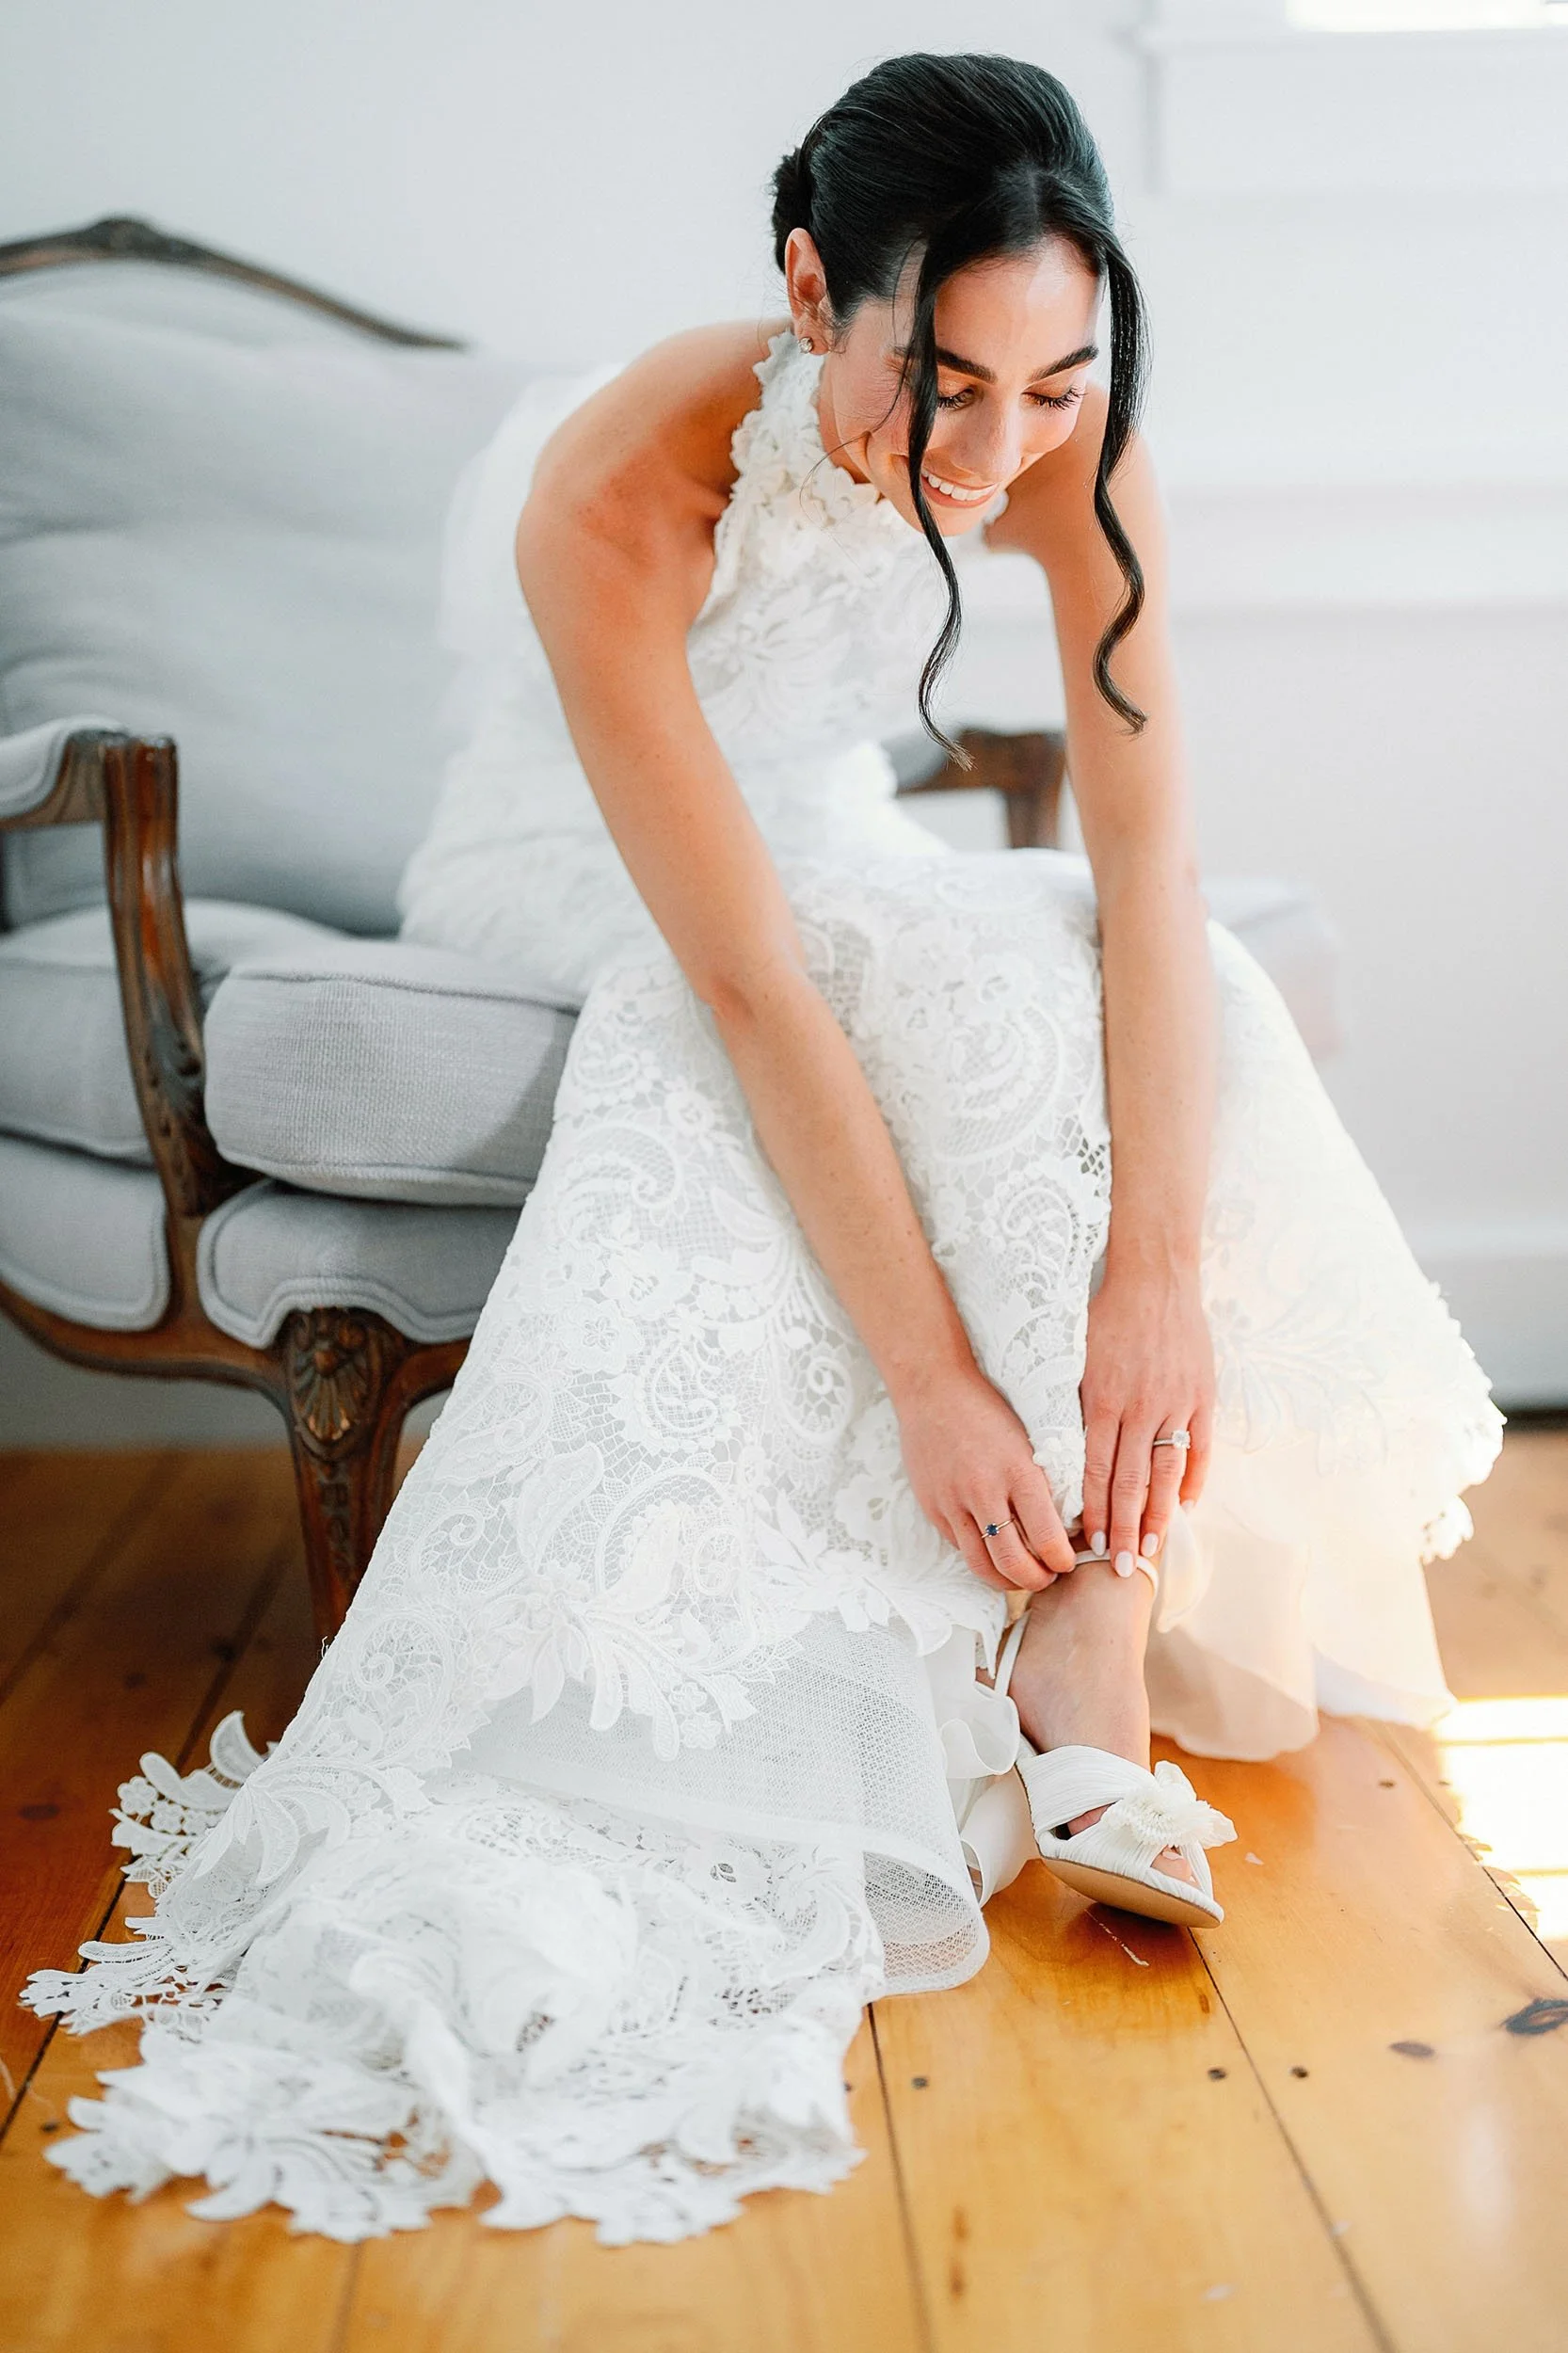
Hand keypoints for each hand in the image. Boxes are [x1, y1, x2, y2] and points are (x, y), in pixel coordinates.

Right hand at [896, 1363, 1077, 1591]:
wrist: (933, 1388)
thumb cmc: (988, 1408)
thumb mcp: (1027, 1440)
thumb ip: (1042, 1483)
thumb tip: (1065, 1526)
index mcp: (1018, 1472)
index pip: (1048, 1538)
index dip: (1063, 1561)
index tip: (1069, 1562)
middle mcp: (985, 1492)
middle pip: (1013, 1563)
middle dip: (1037, 1580)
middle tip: (1049, 1577)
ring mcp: (954, 1502)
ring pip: (982, 1565)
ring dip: (1006, 1580)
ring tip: (1021, 1576)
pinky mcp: (933, 1507)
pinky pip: (959, 1547)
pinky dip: (980, 1556)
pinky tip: (992, 1550)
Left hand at [1080, 1267, 1213, 1575]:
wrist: (1155, 1279)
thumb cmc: (1106, 1317)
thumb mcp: (1076, 1360)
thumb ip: (1073, 1407)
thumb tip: (1060, 1453)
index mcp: (1103, 1402)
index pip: (1095, 1471)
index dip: (1093, 1512)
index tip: (1089, 1545)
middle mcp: (1140, 1409)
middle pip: (1131, 1482)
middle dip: (1123, 1529)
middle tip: (1119, 1567)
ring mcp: (1176, 1404)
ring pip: (1167, 1472)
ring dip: (1159, 1515)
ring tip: (1152, 1549)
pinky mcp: (1203, 1396)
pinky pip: (1200, 1448)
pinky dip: (1193, 1480)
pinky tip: (1185, 1507)